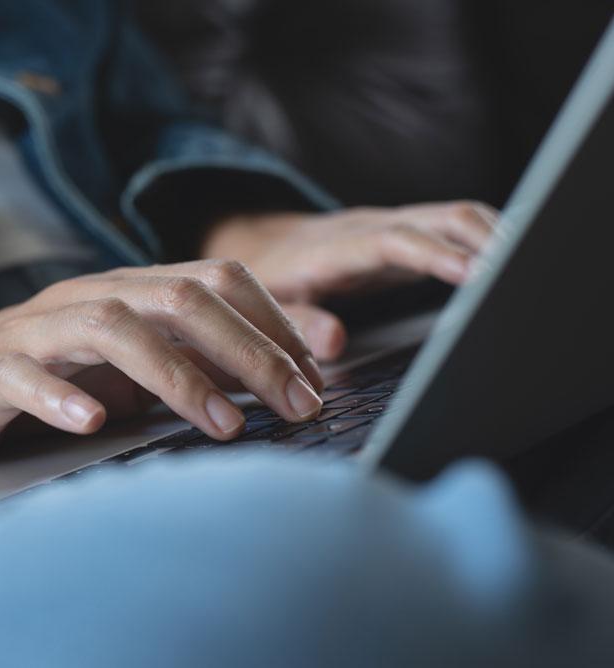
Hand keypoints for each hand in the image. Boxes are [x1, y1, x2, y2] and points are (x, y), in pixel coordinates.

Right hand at [0, 261, 325, 461]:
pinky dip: (62, 396)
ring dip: (177, 375)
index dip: (274, 322)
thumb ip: (204, 361)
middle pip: (179, 297)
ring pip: (112, 327)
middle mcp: (89, 297)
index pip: (216, 280)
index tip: (316, 376)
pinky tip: (92, 425)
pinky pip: (25, 374)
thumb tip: (293, 374)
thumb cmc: (53, 378)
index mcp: (130, 291)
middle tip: (297, 403)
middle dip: (248, 350)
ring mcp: (38, 331)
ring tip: (224, 424)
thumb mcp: (138, 368)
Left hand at [201, 201, 497, 358]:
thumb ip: (299, 322)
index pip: (398, 242)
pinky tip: (510, 264)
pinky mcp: (410, 236)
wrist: (266, 246)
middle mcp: (375, 227)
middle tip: (522, 274)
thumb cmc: (273, 279)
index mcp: (341, 247)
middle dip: (486, 240)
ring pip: (456, 218)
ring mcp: (396, 228)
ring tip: (530, 268)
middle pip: (441, 219)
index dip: (439, 256)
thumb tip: (336, 342)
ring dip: (496, 236)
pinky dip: (488, 239)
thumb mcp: (270, 304)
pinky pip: (456, 229)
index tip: (478, 276)